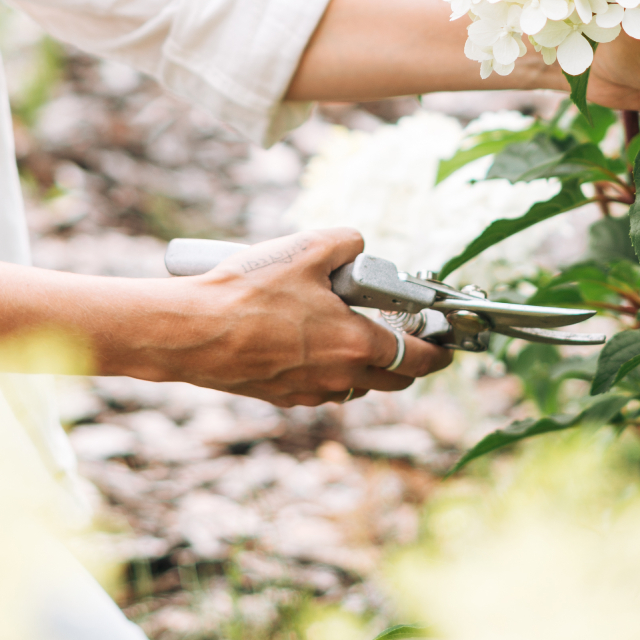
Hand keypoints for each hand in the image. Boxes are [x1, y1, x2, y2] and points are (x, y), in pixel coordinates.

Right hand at [153, 229, 450, 406]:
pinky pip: (319, 389)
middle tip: (407, 338)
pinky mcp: (281, 397)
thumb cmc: (247, 291)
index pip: (417, 359)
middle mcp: (339, 378)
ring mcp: (309, 393)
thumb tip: (357, 246)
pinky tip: (306, 342)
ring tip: (348, 331)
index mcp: (356, 345)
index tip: (447, 346)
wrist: (192, 331)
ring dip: (363, 366)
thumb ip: (344, 242)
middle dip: (408, 363)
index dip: (439, 354)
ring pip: (354, 386)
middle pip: (392, 381)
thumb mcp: (305, 248)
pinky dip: (326, 371)